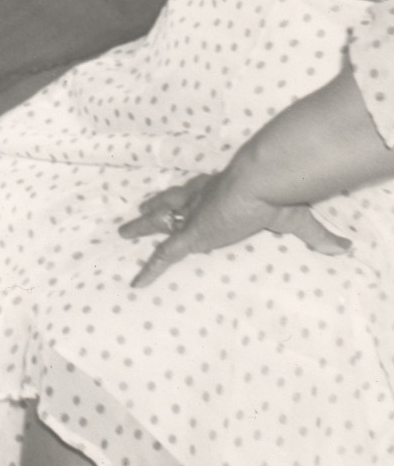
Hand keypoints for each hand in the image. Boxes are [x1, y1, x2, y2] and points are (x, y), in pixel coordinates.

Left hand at [121, 169, 351, 288]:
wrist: (259, 183)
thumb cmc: (275, 192)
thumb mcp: (295, 215)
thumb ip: (315, 234)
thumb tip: (341, 248)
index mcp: (218, 189)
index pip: (196, 192)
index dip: (184, 195)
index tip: (174, 197)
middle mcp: (199, 199)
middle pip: (170, 202)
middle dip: (155, 206)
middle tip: (141, 209)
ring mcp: (192, 217)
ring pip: (159, 223)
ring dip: (141, 228)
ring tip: (123, 233)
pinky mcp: (191, 235)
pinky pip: (164, 255)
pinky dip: (151, 269)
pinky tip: (137, 282)